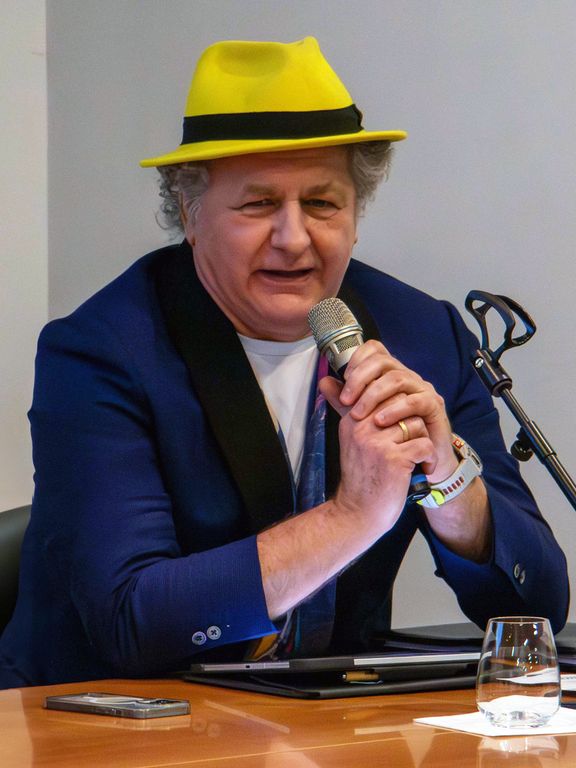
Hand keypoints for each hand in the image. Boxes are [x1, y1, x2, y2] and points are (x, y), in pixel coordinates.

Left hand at [322, 340, 457, 481]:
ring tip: (359, 415)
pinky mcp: (435, 407)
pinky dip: (395, 410)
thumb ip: (345, 400)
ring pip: (398, 379)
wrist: (420, 463)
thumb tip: (324, 381)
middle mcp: (408, 377)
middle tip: (346, 400)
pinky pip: (416, 401)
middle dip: (360, 379)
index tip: (343, 380)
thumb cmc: (393, 438)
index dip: (357, 360)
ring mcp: (423, 390)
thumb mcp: (363, 417)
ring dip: (374, 395)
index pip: (375, 351)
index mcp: (391, 375)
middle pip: (383, 361)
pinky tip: (380, 421)